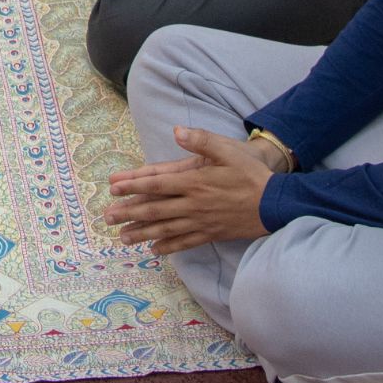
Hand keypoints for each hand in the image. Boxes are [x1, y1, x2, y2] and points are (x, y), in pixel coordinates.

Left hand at [105, 126, 276, 252]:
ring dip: (142, 233)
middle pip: (155, 210)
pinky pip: (185, 242)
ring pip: (166, 229)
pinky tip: (155, 250)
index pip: (157, 184)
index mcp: (194, 182)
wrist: (275, 204)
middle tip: (107, 218)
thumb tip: (176, 132)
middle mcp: (193, 204)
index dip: (133, 186)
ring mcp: (201, 222)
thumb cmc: (250, 174)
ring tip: (123, 238)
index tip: (113, 188)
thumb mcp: (227, 150)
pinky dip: (169, 247)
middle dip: (129, 213)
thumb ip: (201, 141)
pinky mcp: (211, 233)